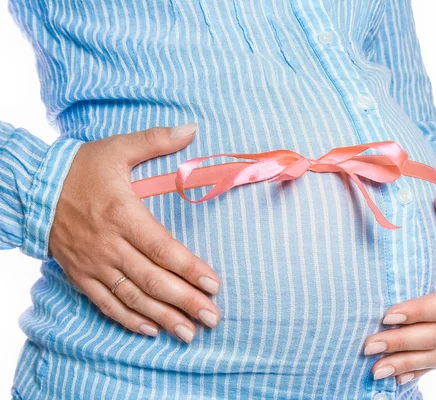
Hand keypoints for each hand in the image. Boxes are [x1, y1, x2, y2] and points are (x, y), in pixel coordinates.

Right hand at [49, 123, 221, 343]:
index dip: (189, 269)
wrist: (33, 188)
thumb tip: (192, 128)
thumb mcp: (117, 148)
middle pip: (152, 280)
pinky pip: (106, 303)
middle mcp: (109, 245)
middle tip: (212, 318)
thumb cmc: (81, 168)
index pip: (162, 248)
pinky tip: (151, 330)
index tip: (214, 285)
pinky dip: (128, 319)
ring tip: (189, 333)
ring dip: (163, 317)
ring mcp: (94, 264)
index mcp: (123, 214)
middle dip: (185, 301)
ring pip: (132, 298)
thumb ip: (156, 140)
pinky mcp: (81, 275)